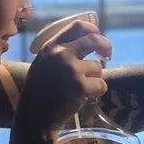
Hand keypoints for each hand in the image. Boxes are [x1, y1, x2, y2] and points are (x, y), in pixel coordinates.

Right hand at [17, 18, 111, 133]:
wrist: (34, 118)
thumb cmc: (39, 94)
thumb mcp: (44, 64)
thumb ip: (60, 52)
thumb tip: (88, 41)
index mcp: (51, 47)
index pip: (77, 26)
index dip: (92, 29)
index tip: (98, 35)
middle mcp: (61, 53)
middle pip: (93, 39)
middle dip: (105, 45)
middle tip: (108, 55)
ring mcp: (71, 69)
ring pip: (98, 67)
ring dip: (94, 79)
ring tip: (79, 90)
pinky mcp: (80, 86)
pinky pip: (101, 85)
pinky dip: (96, 93)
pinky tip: (83, 98)